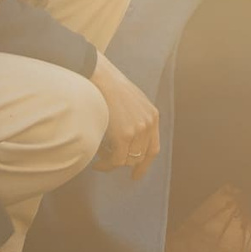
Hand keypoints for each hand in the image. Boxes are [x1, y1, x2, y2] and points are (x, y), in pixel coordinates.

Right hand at [89, 54, 161, 180]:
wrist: (100, 76)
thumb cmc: (108, 86)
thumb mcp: (130, 100)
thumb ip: (134, 117)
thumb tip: (125, 139)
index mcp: (153, 115)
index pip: (153, 148)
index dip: (145, 164)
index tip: (136, 175)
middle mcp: (149, 124)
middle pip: (140, 156)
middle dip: (124, 163)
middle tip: (109, 163)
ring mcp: (138, 130)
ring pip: (127, 160)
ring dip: (113, 162)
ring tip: (100, 159)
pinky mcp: (124, 135)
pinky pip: (116, 160)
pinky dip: (106, 165)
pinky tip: (97, 164)